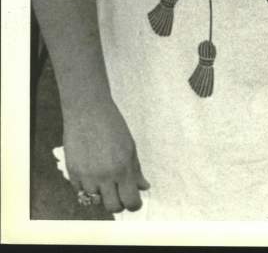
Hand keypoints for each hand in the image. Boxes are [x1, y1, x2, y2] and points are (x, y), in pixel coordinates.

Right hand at [63, 98, 149, 213]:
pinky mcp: (73, 173)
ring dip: (101, 194)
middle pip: (113, 207)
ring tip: (105, 179)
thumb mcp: (130, 146)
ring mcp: (87, 176)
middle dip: (119, 204)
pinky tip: (92, 174)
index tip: (135, 202)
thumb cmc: (112, 125)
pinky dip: (87, 187)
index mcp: (123, 168)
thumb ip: (136, 170)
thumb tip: (144, 187)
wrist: (88, 110)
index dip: (134, 204)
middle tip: (121, 195)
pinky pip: (80, 191)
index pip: (130, 200)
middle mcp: (104, 175)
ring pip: (95, 200)